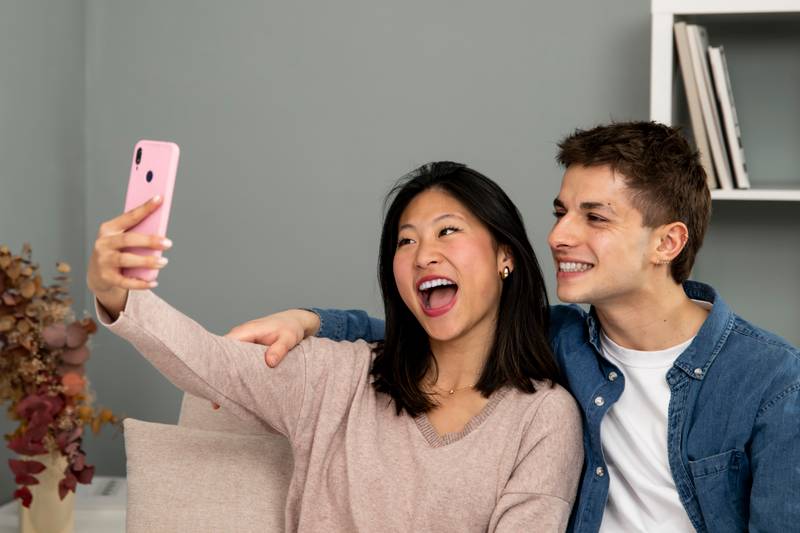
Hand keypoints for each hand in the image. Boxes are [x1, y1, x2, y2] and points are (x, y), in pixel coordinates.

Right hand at [87, 195, 172, 317]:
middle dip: (149, 240)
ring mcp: (103, 261)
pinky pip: (125, 281)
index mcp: (109, 229)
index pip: (129, 216)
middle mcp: (103, 243)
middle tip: (168, 243)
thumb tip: (160, 231)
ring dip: (147, 261)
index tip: (160, 199)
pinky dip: (140, 282)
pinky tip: (153, 281)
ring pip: (126, 259)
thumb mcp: (122, 239)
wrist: (97, 275)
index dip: (145, 208)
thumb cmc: (116, 251)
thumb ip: (137, 233)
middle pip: (128, 239)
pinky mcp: (106, 277)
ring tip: (163, 262)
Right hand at [207, 310, 319, 409]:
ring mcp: (242, 343)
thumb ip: (279, 349)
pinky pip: (236, 361)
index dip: (218, 362)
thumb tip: (269, 362)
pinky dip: (234, 375)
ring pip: (228, 361)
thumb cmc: (290, 327)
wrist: (294, 321)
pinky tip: (232, 392)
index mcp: (246, 331)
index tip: (217, 382)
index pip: (224, 346)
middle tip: (215, 400)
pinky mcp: (246, 349)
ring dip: (225, 377)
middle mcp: (240, 336)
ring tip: (219, 401)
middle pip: (222, 356)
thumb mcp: (288, 338)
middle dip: (218, 376)